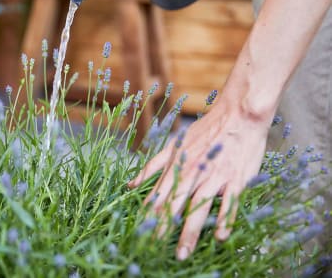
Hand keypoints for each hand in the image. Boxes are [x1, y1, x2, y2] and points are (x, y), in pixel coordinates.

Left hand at [128, 100, 270, 260]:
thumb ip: (153, 165)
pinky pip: (229, 202)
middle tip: (155, 248)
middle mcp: (193, 172)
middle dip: (164, 227)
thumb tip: (130, 183)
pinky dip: (225, 219)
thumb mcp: (174, 144)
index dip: (149, 213)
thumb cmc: (206, 130)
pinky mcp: (235, 179)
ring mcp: (214, 176)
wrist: (238, 115)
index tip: (140, 231)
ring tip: (183, 252)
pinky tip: (220, 236)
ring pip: (199, 207)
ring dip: (190, 231)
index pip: (159, 193)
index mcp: (177, 164)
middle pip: (175, 203)